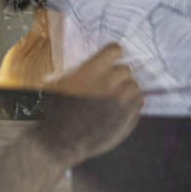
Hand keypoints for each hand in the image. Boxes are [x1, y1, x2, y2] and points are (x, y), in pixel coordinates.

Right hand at [33, 42, 143, 167]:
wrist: (58, 141)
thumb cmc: (52, 111)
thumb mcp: (57, 82)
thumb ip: (77, 70)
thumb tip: (89, 63)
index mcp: (91, 70)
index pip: (115, 50)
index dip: (112, 55)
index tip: (110, 60)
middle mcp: (108, 83)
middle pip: (126, 69)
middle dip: (118, 75)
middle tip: (108, 84)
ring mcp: (120, 101)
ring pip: (134, 86)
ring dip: (126, 90)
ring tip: (114, 98)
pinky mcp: (127, 117)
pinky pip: (138, 103)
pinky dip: (131, 104)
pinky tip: (119, 109)